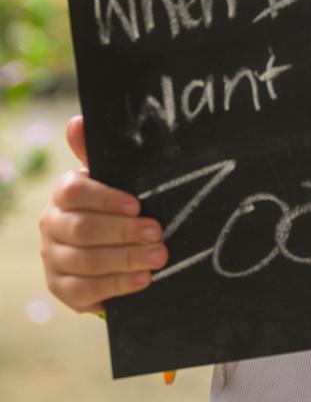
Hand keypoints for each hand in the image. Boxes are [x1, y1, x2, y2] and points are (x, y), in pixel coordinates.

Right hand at [38, 115, 166, 313]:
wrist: (105, 243)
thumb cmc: (114, 202)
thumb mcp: (113, 176)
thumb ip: (96, 151)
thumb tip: (78, 120)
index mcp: (63, 192)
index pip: (75, 192)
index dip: (106, 198)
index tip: (138, 204)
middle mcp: (51, 224)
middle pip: (83, 230)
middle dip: (124, 233)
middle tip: (158, 233)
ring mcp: (52, 257)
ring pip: (86, 261)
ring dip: (126, 260)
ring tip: (158, 257)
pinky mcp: (59, 287)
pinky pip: (84, 291)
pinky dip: (116, 286)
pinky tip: (142, 281)